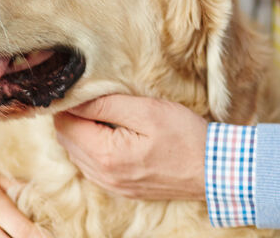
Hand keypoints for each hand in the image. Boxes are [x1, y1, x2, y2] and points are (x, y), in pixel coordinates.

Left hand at [53, 95, 207, 200]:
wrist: (214, 171)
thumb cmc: (185, 136)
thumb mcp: (147, 111)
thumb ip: (107, 105)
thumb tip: (75, 99)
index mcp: (106, 155)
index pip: (65, 125)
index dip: (70, 104)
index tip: (84, 90)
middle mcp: (103, 176)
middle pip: (68, 140)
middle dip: (75, 117)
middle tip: (96, 98)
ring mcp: (112, 185)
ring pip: (78, 154)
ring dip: (84, 133)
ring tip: (108, 115)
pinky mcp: (122, 188)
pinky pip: (94, 166)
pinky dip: (96, 148)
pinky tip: (115, 135)